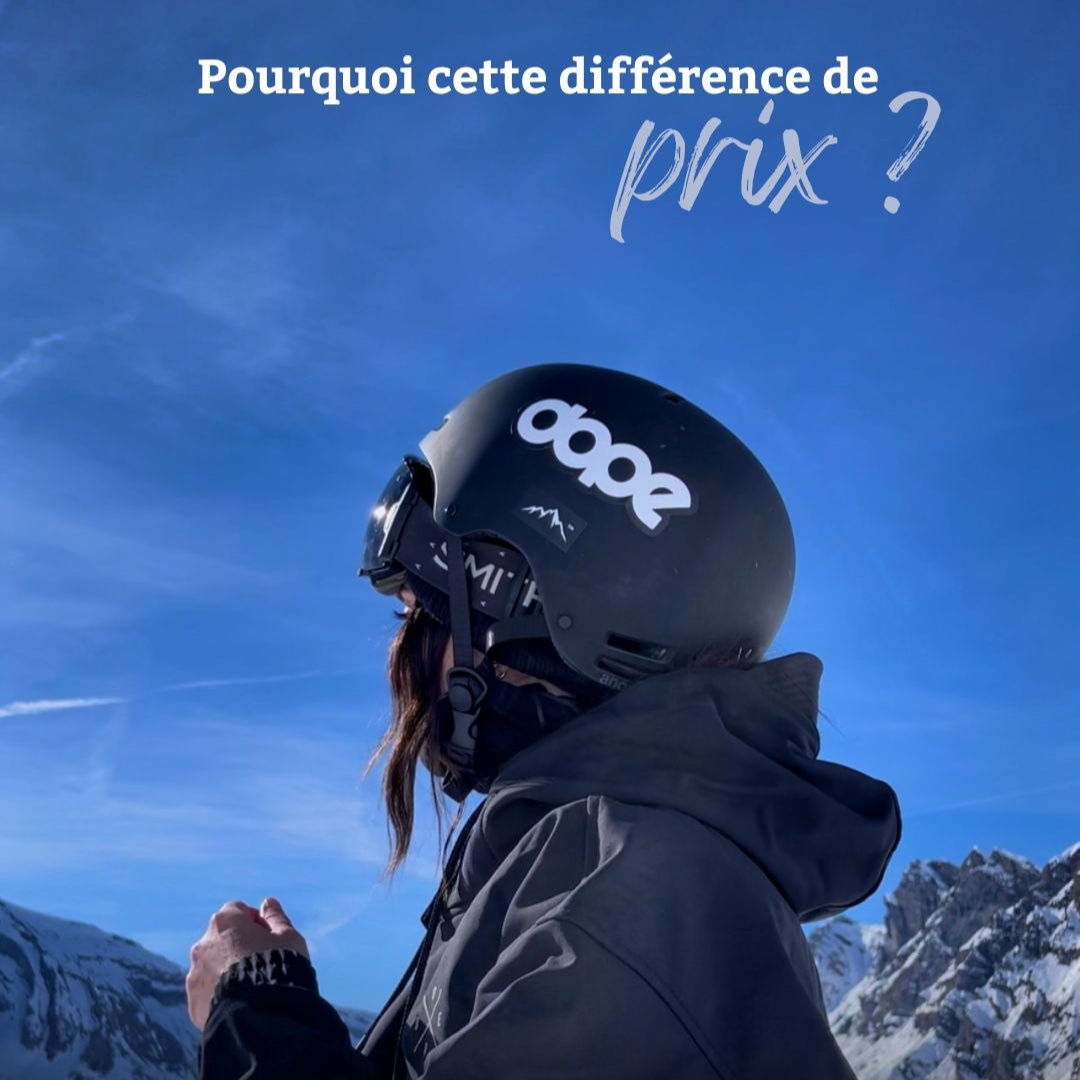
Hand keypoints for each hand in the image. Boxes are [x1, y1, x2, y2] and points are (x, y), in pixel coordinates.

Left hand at [186, 897, 309, 1030]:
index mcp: (226, 921)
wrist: (261, 1014)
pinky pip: (207, 992)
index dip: (256, 922)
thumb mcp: (287, 937)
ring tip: (251, 987)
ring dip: (226, 970)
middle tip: (261, 963)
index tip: (270, 938)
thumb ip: (276, 917)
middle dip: (239, 946)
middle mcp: (204, 944)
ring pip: (212, 966)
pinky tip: (240, 1003)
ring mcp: (195, 974)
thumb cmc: (277, 967)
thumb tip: (268, 903)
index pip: (238, 911)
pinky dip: (219, 994)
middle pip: (222, 938)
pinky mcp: (193, 1002)